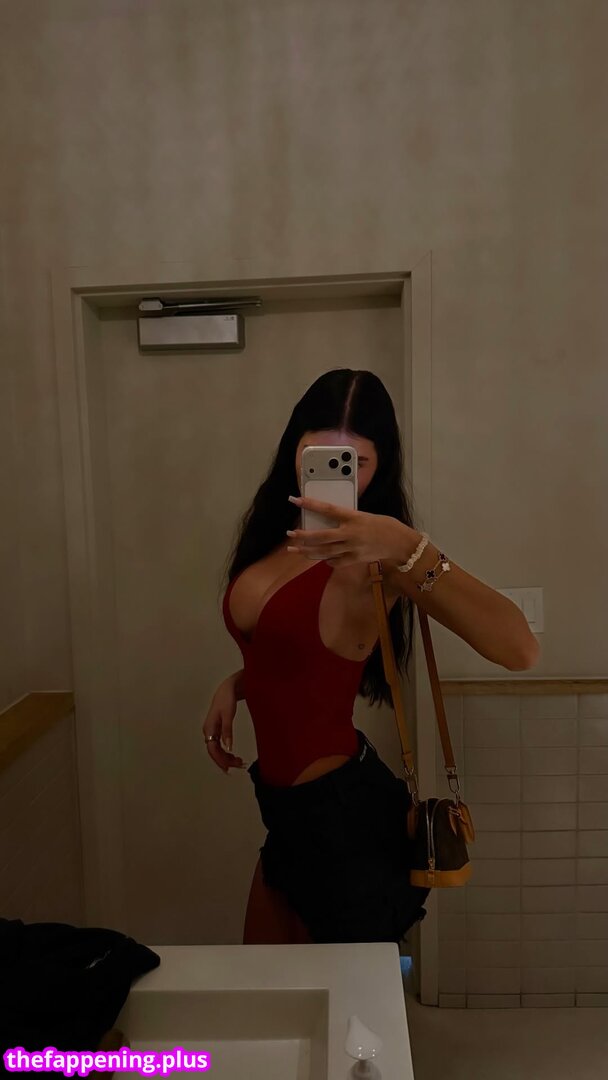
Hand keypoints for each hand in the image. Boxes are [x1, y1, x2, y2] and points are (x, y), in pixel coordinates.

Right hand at [202, 677, 247, 772]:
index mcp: (209, 728)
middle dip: (225, 761)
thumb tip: (228, 747)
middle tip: (239, 765)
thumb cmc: (226, 699)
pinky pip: (219, 746)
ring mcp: (212, 731)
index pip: (212, 749)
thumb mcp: (228, 714)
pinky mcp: (217, 730)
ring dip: (226, 757)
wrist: (227, 688)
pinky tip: (233, 756)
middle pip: (214, 752)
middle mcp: (208, 731)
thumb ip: (227, 731)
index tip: (229, 768)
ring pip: (217, 750)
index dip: (220, 760)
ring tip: (239, 763)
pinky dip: (226, 752)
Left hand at [286, 495, 418, 567]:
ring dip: (308, 551)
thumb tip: (331, 519)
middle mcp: (350, 533)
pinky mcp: (355, 559)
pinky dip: (327, 560)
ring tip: (295, 549)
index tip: (295, 500)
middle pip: (321, 536)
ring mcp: (352, 549)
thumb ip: (348, 519)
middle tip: (290, 534)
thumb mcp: (365, 516)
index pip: (328, 509)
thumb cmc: (385, 525)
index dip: (310, 504)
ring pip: (325, 551)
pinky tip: (320, 558)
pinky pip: (336, 562)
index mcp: (353, 517)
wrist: (400, 543)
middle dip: (303, 536)